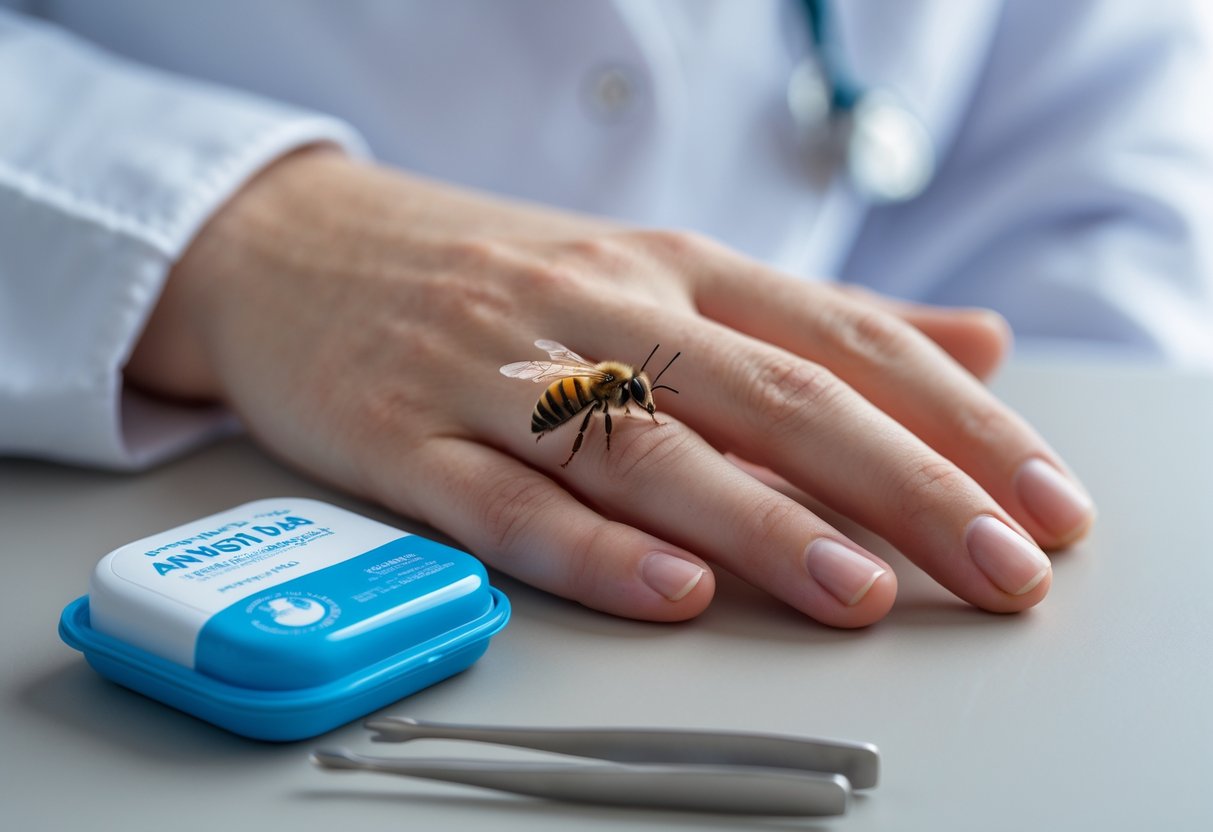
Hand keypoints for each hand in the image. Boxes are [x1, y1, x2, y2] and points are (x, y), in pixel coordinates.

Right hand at [127, 149, 1094, 626]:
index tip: (1042, 499)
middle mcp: (599, 308)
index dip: (954, 420)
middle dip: (899, 484)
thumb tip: (973, 347)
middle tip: (998, 565)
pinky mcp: (405, 436)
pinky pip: (505, 498)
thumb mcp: (660, 270)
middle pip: (769, 394)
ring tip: (860, 592)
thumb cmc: (497, 271)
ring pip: (646, 450)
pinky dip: (590, 550)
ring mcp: (497, 371)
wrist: (297, 247)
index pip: (842, 338)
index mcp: (672, 267)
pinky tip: (671, 592)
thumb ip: (814, 320)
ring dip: (760, 523)